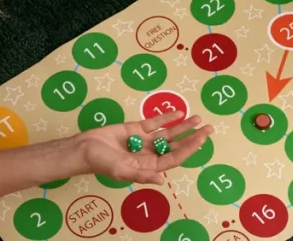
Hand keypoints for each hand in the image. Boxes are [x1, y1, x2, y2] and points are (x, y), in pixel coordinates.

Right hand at [78, 112, 213, 185]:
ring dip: (183, 126)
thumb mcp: (121, 170)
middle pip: (176, 145)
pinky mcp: (136, 129)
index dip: (189, 148)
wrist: (84, 147)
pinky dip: (166, 118)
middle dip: (192, 137)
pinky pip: (155, 123)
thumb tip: (162, 181)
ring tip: (198, 118)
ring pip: (168, 133)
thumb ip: (142, 174)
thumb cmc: (102, 162)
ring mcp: (144, 140)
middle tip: (208, 128)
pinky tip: (178, 113)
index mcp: (148, 166)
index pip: (174, 157)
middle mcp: (149, 154)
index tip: (202, 139)